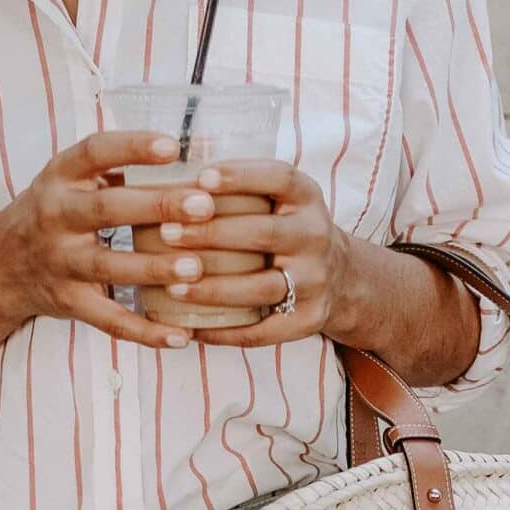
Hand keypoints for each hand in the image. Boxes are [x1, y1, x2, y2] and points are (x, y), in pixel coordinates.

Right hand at [0, 129, 232, 350]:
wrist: (3, 264)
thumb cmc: (56, 212)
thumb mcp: (72, 180)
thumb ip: (118, 169)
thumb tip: (189, 156)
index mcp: (61, 177)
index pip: (95, 152)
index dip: (132, 147)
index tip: (172, 146)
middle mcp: (56, 216)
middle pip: (107, 209)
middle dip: (157, 207)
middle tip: (203, 206)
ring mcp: (61, 262)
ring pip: (109, 266)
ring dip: (153, 268)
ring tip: (196, 267)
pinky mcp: (70, 302)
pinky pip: (110, 320)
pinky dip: (146, 332)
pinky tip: (181, 336)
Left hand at [152, 160, 356, 346]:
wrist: (341, 277)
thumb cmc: (288, 229)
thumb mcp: (282, 199)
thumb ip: (243, 188)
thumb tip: (176, 180)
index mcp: (308, 198)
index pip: (278, 178)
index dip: (240, 177)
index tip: (201, 178)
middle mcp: (315, 237)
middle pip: (262, 234)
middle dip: (211, 234)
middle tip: (167, 234)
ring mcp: (315, 281)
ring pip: (259, 288)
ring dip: (213, 289)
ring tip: (173, 286)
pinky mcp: (309, 320)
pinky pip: (263, 332)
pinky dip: (225, 333)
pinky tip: (193, 329)